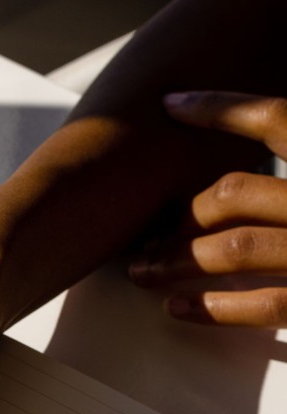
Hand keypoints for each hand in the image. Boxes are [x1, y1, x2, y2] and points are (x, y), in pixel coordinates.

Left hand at [129, 91, 286, 325]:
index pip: (278, 121)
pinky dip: (209, 307)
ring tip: (141, 271)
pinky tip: (174, 307)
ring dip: (175, 259)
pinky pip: (257, 305)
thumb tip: (234, 179)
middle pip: (235, 194)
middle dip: (178, 213)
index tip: (171, 105)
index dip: (221, 110)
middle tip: (143, 232)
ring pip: (233, 248)